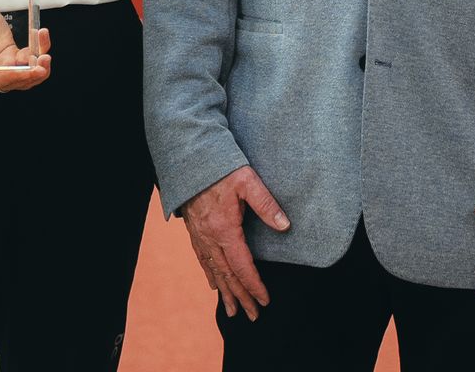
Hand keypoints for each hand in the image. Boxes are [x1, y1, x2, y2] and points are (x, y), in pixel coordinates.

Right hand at [0, 0, 50, 97]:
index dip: (13, 79)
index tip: (28, 70)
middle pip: (14, 84)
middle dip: (32, 74)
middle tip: (43, 60)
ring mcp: (1, 68)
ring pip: (26, 76)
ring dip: (40, 67)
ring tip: (45, 54)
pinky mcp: (12, 56)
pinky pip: (29, 58)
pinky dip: (39, 48)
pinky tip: (41, 34)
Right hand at [183, 165, 290, 320]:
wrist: (189, 159)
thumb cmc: (221, 167)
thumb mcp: (248, 181)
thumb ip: (266, 204)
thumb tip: (284, 225)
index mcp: (224, 229)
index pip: (242, 266)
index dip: (254, 285)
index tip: (265, 300)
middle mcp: (210, 238)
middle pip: (228, 275)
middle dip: (241, 297)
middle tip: (253, 315)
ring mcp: (200, 236)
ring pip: (214, 271)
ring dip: (225, 292)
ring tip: (232, 311)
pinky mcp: (194, 230)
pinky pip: (203, 259)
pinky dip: (211, 275)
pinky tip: (215, 284)